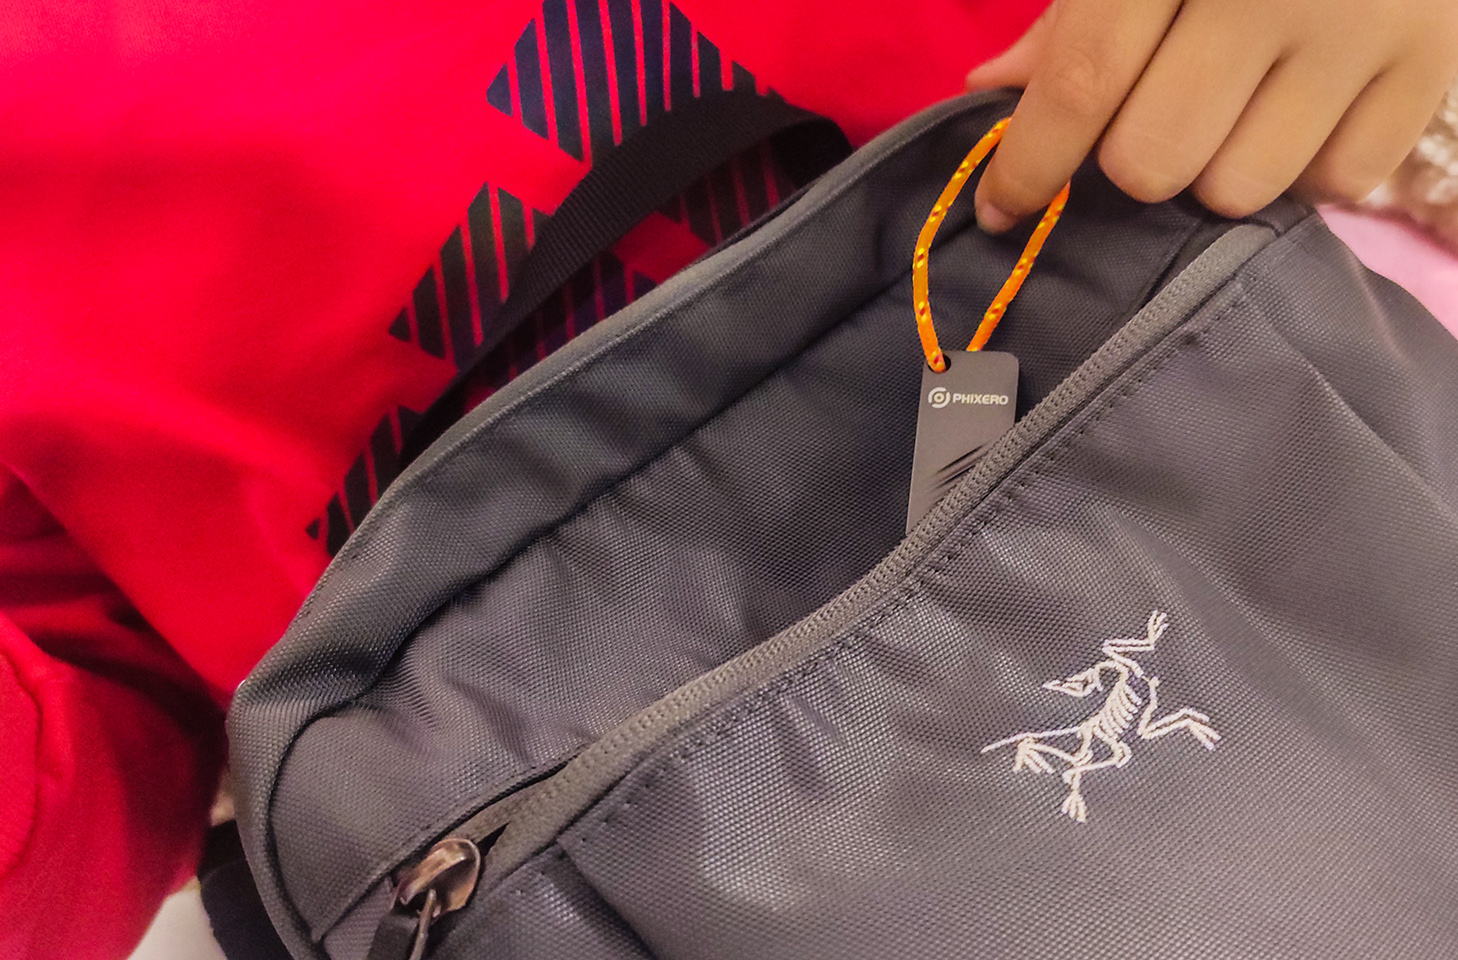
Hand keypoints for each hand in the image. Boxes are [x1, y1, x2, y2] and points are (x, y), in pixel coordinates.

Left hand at [965, 0, 1457, 231]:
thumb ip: (1071, 14)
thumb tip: (992, 91)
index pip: (1083, 79)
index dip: (1030, 162)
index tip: (1000, 211)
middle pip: (1153, 158)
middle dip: (1130, 163)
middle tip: (1151, 122)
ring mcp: (1362, 22)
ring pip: (1237, 187)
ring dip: (1216, 171)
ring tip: (1237, 108)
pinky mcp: (1430, 59)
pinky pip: (1335, 184)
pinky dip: (1304, 169)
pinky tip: (1300, 110)